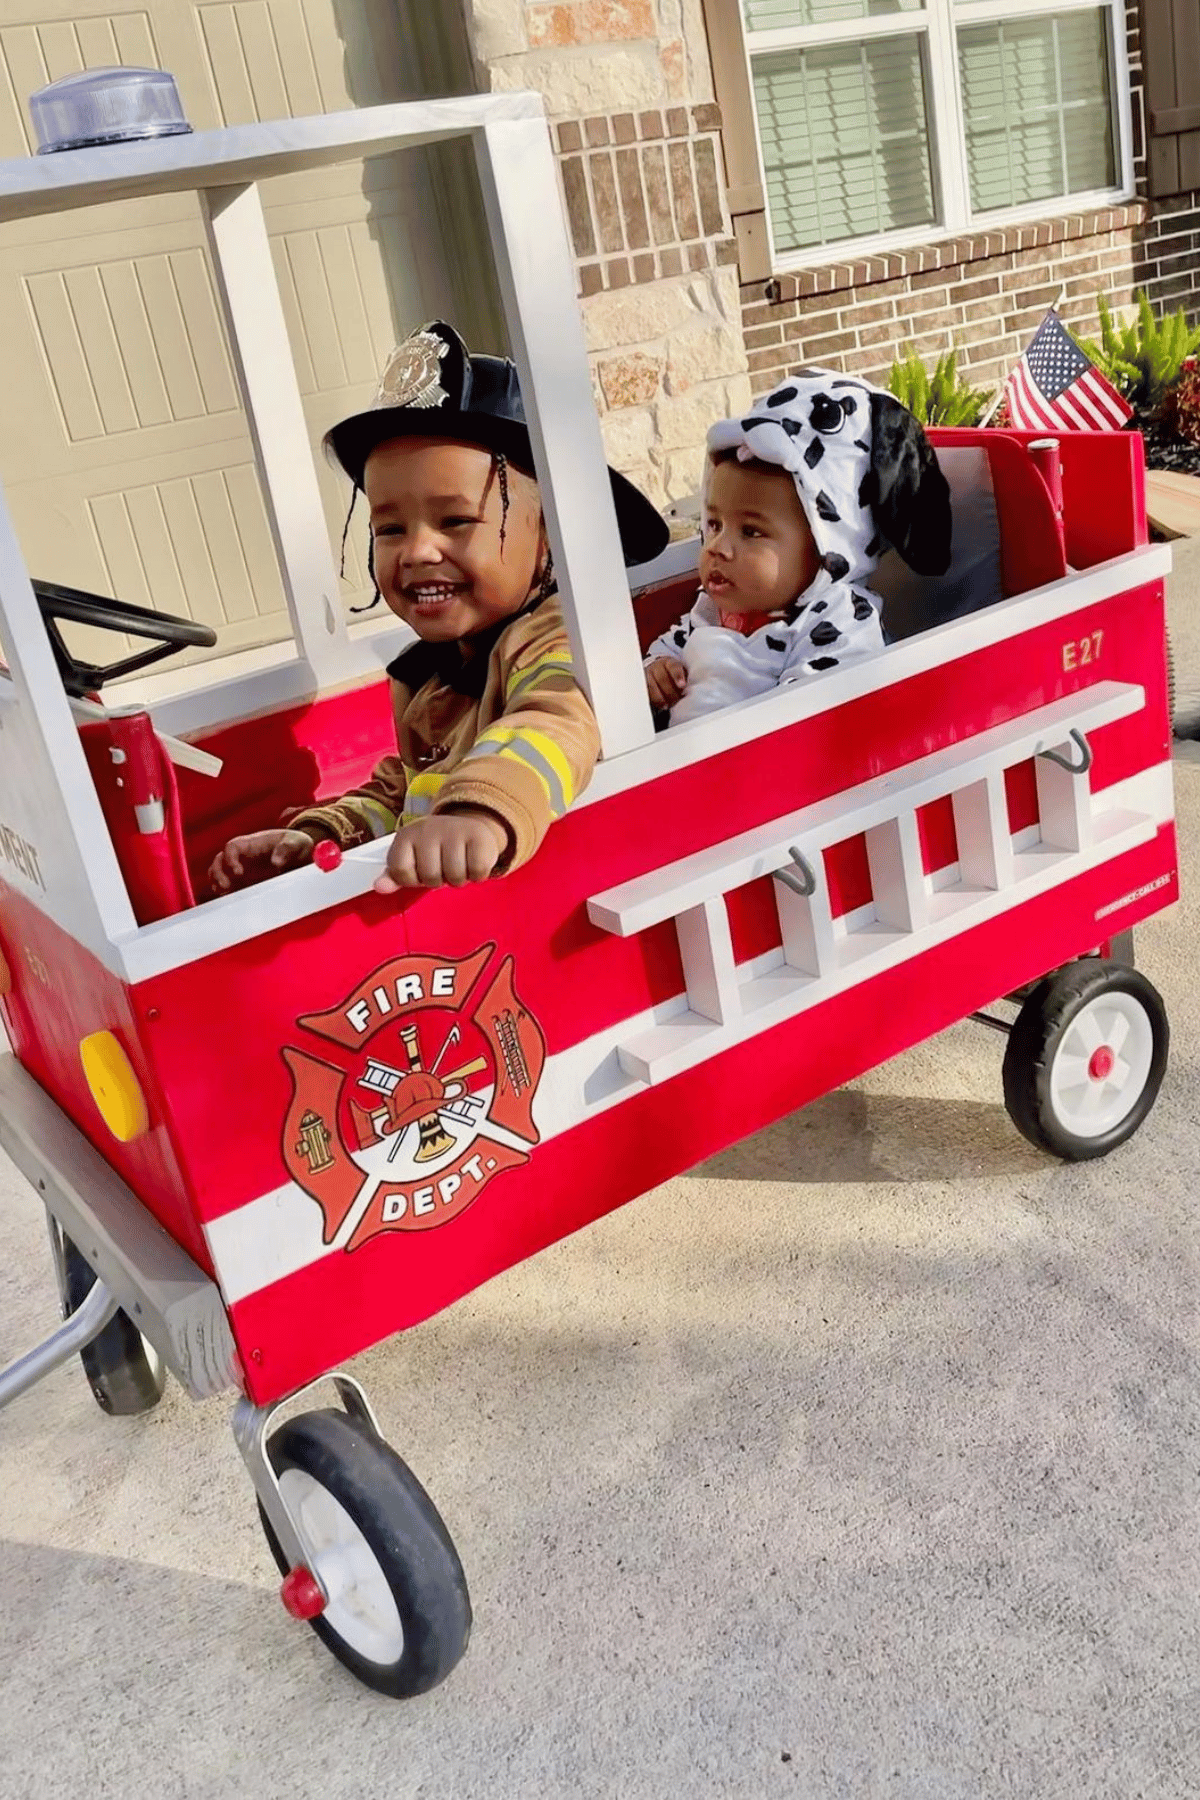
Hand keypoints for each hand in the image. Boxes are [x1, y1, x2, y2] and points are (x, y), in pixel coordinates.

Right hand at [209, 828, 314, 893]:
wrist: (301, 856)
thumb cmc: (296, 844)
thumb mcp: (296, 842)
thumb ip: (287, 848)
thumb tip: (276, 862)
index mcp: (252, 843)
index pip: (232, 847)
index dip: (230, 859)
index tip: (239, 872)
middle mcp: (242, 856)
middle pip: (219, 860)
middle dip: (218, 873)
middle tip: (226, 887)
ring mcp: (242, 869)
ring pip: (218, 873)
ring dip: (217, 884)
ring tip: (224, 894)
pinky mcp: (245, 883)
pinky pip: (228, 887)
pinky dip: (225, 893)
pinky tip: (229, 900)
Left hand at [374, 810, 508, 892]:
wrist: (469, 827)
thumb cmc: (437, 850)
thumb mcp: (413, 859)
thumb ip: (396, 875)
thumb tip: (379, 887)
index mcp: (407, 835)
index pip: (399, 870)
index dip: (412, 879)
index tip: (420, 871)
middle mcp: (428, 829)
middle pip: (430, 876)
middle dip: (438, 879)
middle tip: (443, 867)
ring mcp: (454, 831)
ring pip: (454, 876)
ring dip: (458, 878)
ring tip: (458, 864)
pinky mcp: (479, 836)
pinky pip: (477, 872)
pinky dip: (477, 874)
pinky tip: (473, 862)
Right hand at [645, 656, 686, 708]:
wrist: (659, 670)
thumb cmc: (674, 675)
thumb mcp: (682, 672)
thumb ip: (686, 679)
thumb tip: (693, 690)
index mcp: (669, 662)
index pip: (674, 667)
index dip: (678, 676)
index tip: (682, 685)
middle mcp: (657, 667)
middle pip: (662, 678)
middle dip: (670, 691)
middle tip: (678, 699)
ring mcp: (648, 675)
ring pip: (652, 686)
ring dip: (661, 698)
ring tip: (669, 705)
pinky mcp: (644, 685)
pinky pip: (647, 693)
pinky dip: (655, 701)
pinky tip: (661, 705)